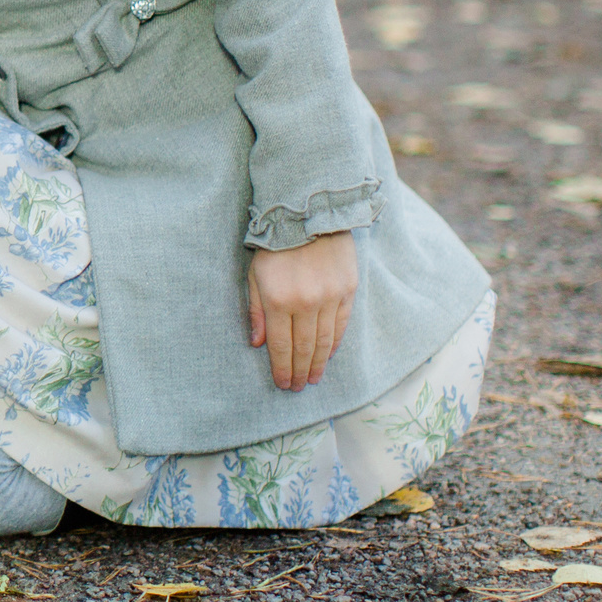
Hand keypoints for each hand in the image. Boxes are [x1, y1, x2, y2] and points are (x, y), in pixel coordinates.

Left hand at [247, 231, 357, 390]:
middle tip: (298, 387)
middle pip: (304, 347)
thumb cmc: (274, 245)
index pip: (280, 344)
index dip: (281, 367)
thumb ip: (256, 310)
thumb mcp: (254, 274)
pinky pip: (341, 325)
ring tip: (314, 378)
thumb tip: (257, 343)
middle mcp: (305, 303)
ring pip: (324, 341)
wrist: (309, 214)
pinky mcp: (347, 290)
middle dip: (300, 371)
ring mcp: (329, 297)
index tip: (283, 384)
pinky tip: (329, 355)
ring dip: (318, 363)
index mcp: (278, 300)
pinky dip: (335, 343)